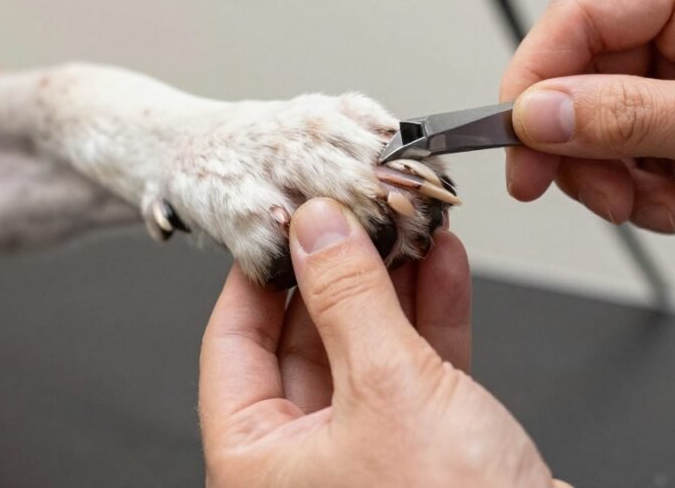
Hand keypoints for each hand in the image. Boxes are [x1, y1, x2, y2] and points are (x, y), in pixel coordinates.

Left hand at [200, 198, 567, 487]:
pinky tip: (442, 265)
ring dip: (392, 282)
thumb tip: (317, 229)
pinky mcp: (426, 450)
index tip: (281, 220)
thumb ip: (347, 297)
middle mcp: (305, 465)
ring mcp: (367, 456)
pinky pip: (417, 368)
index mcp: (258, 467)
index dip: (258, 273)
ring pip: (367, 347)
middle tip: (356, 212)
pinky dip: (431, 314)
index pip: (233, 345)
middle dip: (339, 269)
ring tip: (405, 224)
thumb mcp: (388, 390)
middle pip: (306, 339)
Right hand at [500, 0, 674, 258]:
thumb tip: (539, 112)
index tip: (516, 139)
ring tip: (664, 204)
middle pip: (589, 77)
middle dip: (586, 148)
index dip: (537, 79)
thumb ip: (628, 116)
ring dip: (624, 179)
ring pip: (613, 126)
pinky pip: (648, 155)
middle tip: (598, 193)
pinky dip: (659, 192)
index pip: (584, 16)